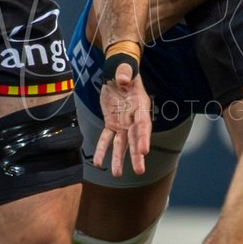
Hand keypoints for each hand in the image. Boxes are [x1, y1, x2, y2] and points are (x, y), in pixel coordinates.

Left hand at [94, 63, 150, 177]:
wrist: (118, 73)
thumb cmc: (125, 71)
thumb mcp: (126, 69)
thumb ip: (125, 73)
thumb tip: (122, 79)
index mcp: (140, 106)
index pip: (144, 125)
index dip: (144, 138)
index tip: (144, 151)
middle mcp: (134, 118)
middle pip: (136, 139)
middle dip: (137, 156)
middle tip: (139, 171)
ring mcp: (123, 123)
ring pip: (122, 144)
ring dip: (119, 159)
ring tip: (116, 174)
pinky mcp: (112, 124)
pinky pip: (107, 139)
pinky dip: (102, 150)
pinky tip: (99, 163)